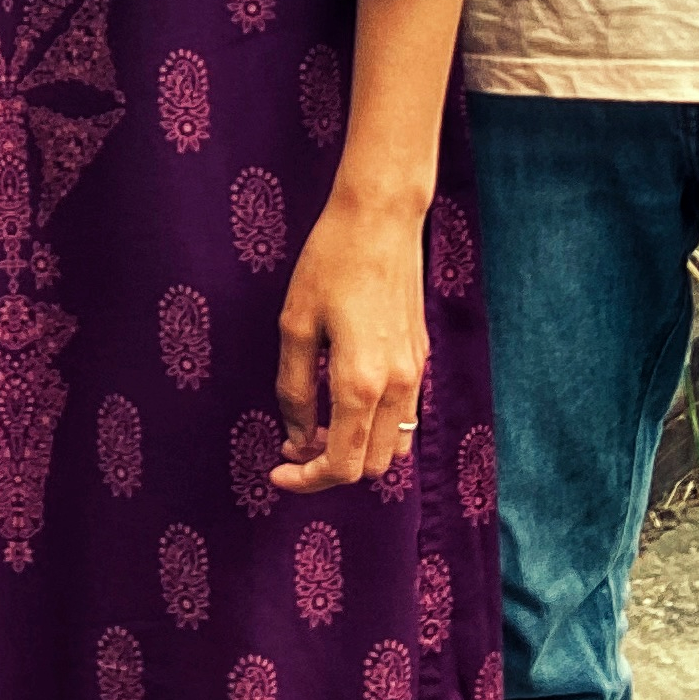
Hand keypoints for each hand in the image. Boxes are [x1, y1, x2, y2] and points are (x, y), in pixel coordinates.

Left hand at [272, 190, 428, 495]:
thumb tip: (297, 437)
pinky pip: (404, 417)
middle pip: (373, 466)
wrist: (380, 220)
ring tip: (317, 427)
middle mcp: (398, 387)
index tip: (278, 473)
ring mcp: (416, 373)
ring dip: (358, 451)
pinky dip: (375, 428)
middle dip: (331, 468)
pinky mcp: (421, 357)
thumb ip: (295, 389)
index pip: (343, 465)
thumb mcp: (295, 325)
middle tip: (292, 447)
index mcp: (362, 382)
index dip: (308, 479)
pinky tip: (342, 402)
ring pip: (395, 447)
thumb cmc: (330, 263)